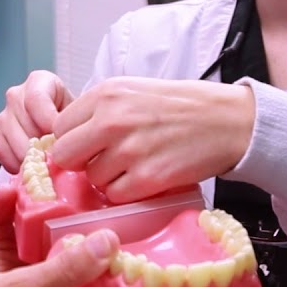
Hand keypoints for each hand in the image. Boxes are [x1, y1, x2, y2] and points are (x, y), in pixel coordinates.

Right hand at [0, 70, 74, 173]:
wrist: (65, 123)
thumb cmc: (73, 116)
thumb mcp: (78, 112)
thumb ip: (72, 122)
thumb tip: (63, 145)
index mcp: (39, 81)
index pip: (34, 99)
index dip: (47, 121)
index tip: (61, 138)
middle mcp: (17, 95)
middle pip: (24, 123)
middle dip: (42, 145)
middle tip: (58, 156)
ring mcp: (5, 115)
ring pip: (13, 140)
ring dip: (31, 156)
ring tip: (49, 162)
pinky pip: (3, 151)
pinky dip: (18, 163)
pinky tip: (34, 165)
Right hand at [0, 186, 122, 286]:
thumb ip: (67, 269)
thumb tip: (106, 244)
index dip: (133, 273)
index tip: (137, 239)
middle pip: (88, 270)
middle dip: (85, 232)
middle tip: (89, 196)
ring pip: (50, 250)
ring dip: (44, 217)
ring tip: (46, 186)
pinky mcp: (5, 279)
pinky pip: (12, 241)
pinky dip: (7, 217)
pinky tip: (4, 198)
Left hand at [51, 76, 255, 202]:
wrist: (227, 120)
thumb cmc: (179, 106)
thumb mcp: (131, 91)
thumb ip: (97, 111)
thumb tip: (67, 137)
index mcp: (105, 94)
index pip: (58, 128)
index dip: (70, 140)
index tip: (84, 146)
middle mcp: (112, 120)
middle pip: (65, 155)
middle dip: (79, 162)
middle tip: (101, 161)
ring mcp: (129, 150)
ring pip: (92, 178)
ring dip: (108, 178)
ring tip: (133, 165)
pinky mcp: (148, 177)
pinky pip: (116, 195)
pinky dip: (127, 192)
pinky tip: (144, 177)